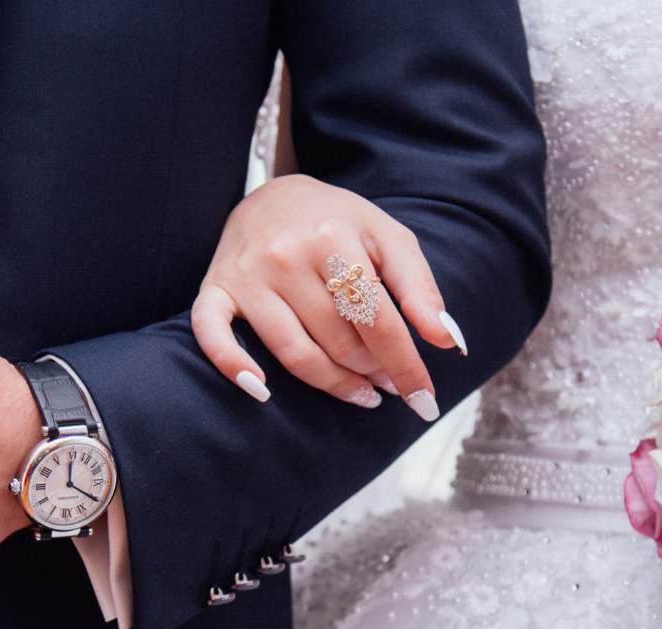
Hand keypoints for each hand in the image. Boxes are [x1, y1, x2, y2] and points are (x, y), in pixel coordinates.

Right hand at [191, 174, 464, 420]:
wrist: (272, 194)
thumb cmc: (338, 222)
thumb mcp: (388, 238)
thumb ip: (420, 288)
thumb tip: (449, 342)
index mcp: (333, 238)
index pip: (378, 320)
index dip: (406, 366)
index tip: (424, 400)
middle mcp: (286, 255)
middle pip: (339, 342)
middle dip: (373, 372)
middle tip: (390, 383)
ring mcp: (247, 275)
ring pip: (293, 353)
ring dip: (333, 384)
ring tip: (361, 393)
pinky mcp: (215, 288)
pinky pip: (212, 335)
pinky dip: (233, 366)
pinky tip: (262, 393)